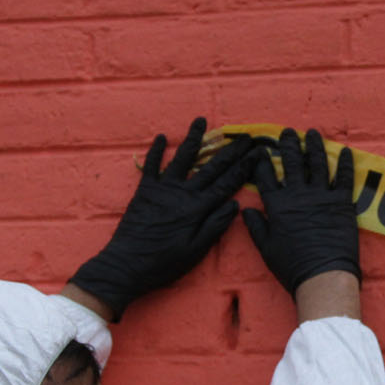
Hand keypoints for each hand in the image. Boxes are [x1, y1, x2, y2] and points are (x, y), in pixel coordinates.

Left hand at [68, 117, 259, 319]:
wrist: (127, 263)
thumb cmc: (165, 263)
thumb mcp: (196, 251)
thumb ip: (215, 226)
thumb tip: (234, 204)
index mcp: (198, 208)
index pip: (227, 184)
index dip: (243, 168)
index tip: (256, 154)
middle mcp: (182, 193)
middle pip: (211, 167)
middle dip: (230, 151)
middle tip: (244, 138)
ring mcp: (163, 188)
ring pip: (182, 157)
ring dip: (192, 138)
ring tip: (200, 120)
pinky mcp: (145, 190)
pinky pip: (151, 165)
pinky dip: (155, 150)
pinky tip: (160, 137)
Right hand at [240, 128, 361, 295]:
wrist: (322, 275)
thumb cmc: (292, 266)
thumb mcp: (266, 248)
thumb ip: (256, 226)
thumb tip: (246, 210)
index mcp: (277, 205)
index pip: (266, 176)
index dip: (262, 161)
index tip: (261, 150)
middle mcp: (298, 195)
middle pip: (291, 163)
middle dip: (288, 145)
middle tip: (288, 132)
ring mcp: (321, 196)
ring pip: (317, 164)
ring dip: (314, 146)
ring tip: (312, 133)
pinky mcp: (342, 202)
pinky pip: (344, 178)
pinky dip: (345, 163)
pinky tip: (345, 150)